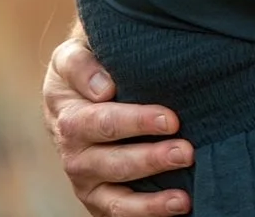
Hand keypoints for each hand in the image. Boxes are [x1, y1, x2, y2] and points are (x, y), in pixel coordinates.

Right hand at [42, 33, 195, 214]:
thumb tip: (102, 88)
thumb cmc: (84, 69)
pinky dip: (148, 213)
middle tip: (187, 151)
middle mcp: (73, 151)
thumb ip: (81, 64)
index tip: (171, 119)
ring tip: (182, 197)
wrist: (73, 95)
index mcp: (67, 114)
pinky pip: (121, 214)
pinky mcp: (98, 200)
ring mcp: (85, 179)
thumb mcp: (73, 54)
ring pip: (116, 196)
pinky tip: (178, 207)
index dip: (137, 121)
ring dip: (151, 199)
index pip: (102, 120)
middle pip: (112, 160)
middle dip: (151, 158)